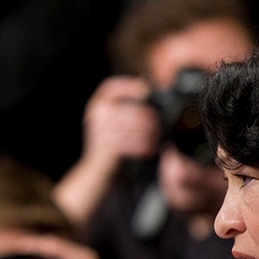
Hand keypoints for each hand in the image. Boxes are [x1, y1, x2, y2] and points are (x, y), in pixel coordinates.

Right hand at [54, 76, 159, 232]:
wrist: (96, 173)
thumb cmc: (111, 146)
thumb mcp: (114, 123)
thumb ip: (128, 109)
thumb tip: (151, 92)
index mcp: (97, 105)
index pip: (110, 88)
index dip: (129, 86)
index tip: (146, 90)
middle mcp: (96, 115)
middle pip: (130, 110)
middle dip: (150, 118)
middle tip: (162, 125)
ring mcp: (98, 130)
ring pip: (133, 126)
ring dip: (150, 134)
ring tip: (158, 139)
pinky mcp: (104, 147)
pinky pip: (129, 143)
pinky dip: (143, 146)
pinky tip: (151, 150)